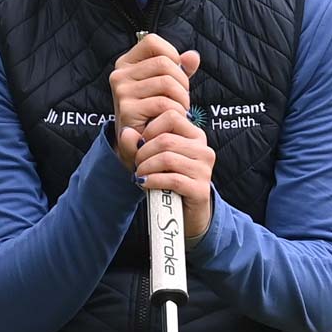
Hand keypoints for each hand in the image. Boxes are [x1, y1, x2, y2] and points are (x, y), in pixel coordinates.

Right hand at [108, 33, 200, 171]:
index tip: (177, 74)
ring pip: (166, 83)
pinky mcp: (127, 110)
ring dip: (181, 99)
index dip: (171, 54)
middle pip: (164, 63)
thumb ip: (180, 70)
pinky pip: (163, 104)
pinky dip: (175, 112)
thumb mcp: (166, 87)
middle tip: (183, 99)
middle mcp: (119, 75)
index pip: (151, 42)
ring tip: (179, 110)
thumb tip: (193, 57)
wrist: (139, 145)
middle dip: (182, 82)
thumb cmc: (153, 112)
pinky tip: (173, 119)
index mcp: (126, 64)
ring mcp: (121, 92)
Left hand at [134, 108, 215, 243]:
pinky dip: (153, 181)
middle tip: (136, 164)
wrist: (184, 214)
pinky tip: (145, 184)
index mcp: (195, 137)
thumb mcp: (153, 158)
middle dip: (143, 152)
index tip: (141, 144)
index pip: (172, 116)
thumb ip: (138, 143)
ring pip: (167, 158)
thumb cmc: (168, 182)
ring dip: (146, 167)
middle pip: (165, 140)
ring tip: (139, 175)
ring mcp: (204, 170)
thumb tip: (127, 132)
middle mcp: (203, 150)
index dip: (150, 129)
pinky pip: (172, 179)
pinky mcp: (201, 189)